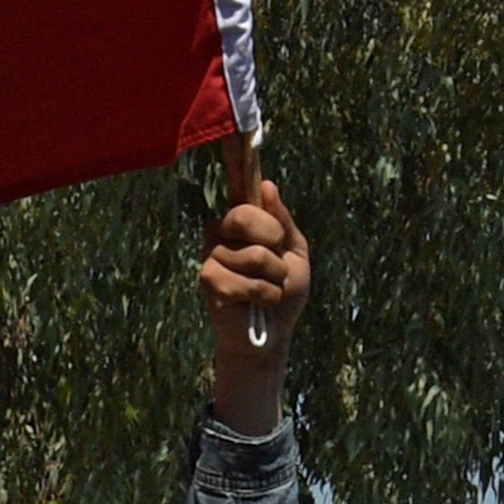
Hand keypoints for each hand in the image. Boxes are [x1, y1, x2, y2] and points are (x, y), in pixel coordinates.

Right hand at [198, 169, 308, 433]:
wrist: (272, 335)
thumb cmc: (284, 294)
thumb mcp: (295, 254)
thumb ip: (283, 221)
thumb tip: (267, 184)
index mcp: (241, 223)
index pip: (244, 195)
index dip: (248, 185)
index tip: (249, 168)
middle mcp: (221, 234)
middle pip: (244, 216)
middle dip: (273, 241)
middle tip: (278, 260)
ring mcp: (212, 257)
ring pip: (254, 255)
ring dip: (274, 279)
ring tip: (270, 291)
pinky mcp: (208, 281)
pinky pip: (244, 280)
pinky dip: (263, 295)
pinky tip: (259, 303)